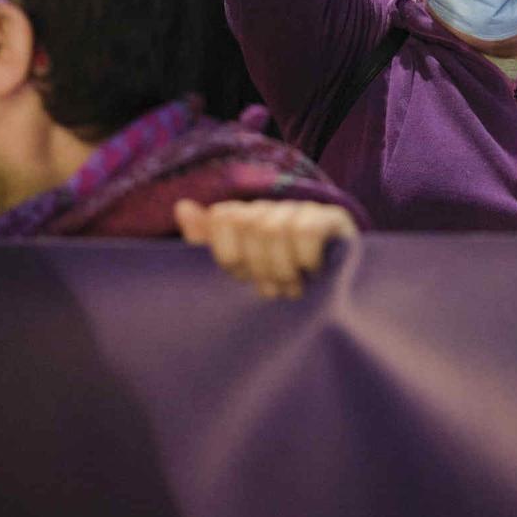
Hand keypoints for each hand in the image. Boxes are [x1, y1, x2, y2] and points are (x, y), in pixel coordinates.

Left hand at [175, 198, 357, 298]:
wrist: (334, 310)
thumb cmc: (277, 291)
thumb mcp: (238, 274)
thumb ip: (208, 242)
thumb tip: (182, 206)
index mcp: (248, 218)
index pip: (224, 217)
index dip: (230, 255)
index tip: (243, 279)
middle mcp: (275, 208)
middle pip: (250, 225)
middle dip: (259, 268)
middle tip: (273, 291)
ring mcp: (305, 210)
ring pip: (275, 229)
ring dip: (283, 270)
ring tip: (294, 289)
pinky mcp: (334, 219)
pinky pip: (307, 229)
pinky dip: (305, 259)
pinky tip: (313, 274)